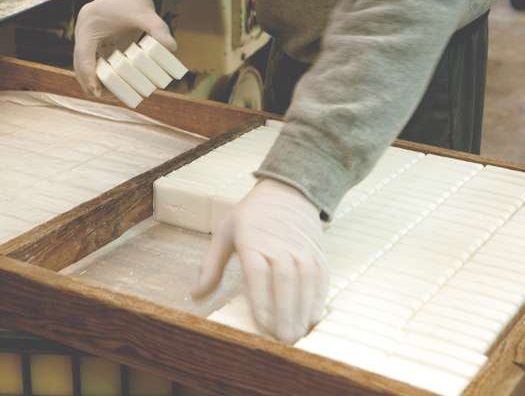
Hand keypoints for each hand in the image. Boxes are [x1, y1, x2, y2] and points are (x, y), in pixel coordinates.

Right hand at [74, 0, 176, 95]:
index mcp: (90, 26)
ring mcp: (87, 37)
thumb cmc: (135, 0)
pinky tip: (110, 87)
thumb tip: (172, 47)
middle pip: (79, 64)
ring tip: (109, 96)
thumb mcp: (148, 15)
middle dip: (89, 83)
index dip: (88, 76)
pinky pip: (92, 61)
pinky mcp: (95, 40)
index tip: (97, 93)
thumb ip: (159, 29)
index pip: (83, 56)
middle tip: (105, 98)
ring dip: (92, 81)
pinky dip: (98, 74)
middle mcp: (84, 32)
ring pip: (83, 64)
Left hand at [192, 179, 328, 343]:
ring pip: (306, 280)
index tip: (263, 325)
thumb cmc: (251, 216)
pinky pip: (321, 275)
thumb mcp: (225, 232)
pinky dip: (319, 297)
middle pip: (285, 279)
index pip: (259, 272)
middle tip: (283, 339)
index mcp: (252, 238)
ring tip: (298, 333)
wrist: (287, 191)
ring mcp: (301, 246)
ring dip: (304, 309)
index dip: (262, 299)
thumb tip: (196, 296)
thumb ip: (211, 265)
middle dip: (286, 311)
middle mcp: (280, 242)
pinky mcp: (317, 250)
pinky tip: (313, 317)